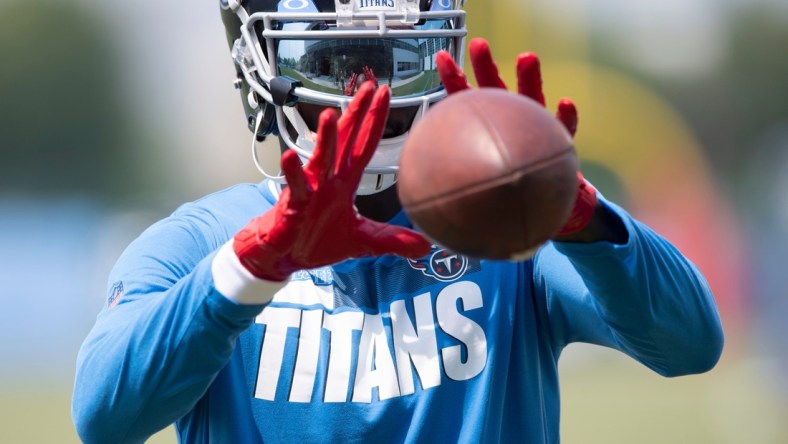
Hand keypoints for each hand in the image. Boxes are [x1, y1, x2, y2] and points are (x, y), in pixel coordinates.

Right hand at [234, 82, 430, 280]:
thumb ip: (393, 240)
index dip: (375, 120)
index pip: (364, 144)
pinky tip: (290, 156)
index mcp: (345, 181)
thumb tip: (426, 246)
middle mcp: (328, 178)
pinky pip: (294, 185)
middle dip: (356, 113)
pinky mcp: (294, 204)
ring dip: (325, 137)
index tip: (385, 93)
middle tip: (367, 86)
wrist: (286, 255)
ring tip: (331, 114)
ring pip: (320, 157)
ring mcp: (311, 188)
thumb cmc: (317, 240)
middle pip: (344, 139)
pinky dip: (293, 171)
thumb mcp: (363, 240)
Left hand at [436, 38, 596, 235]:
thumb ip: (454, 201)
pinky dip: (565, 116)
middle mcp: (508, 120)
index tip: (440, 59)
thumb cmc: (502, 196)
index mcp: (485, 127)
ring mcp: (536, 127)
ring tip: (525, 57)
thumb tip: (420, 227)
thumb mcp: (474, 199)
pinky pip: (564, 129)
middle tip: (477, 45)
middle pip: (495, 88)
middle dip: (485, 65)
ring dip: (528, 78)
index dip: (453, 80)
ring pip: (532, 98)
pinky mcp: (559, 142)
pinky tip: (565, 104)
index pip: (465, 100)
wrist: (539, 205)